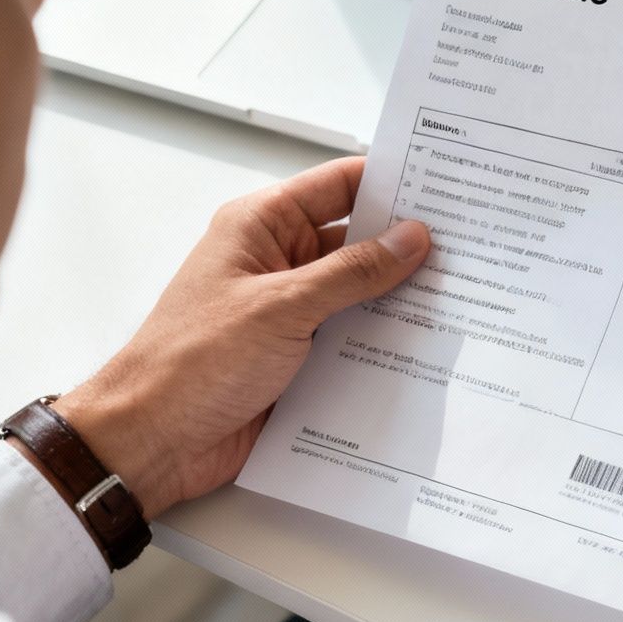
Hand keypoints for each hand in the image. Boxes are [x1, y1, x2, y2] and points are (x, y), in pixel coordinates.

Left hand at [51, 158, 430, 516]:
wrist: (153, 441)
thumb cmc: (190, 363)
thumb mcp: (282, 307)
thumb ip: (352, 272)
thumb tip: (409, 238)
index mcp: (261, 228)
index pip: (339, 185)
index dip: (391, 181)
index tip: (445, 186)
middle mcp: (277, 262)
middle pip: (357, 238)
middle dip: (407, 244)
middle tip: (469, 246)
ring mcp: (289, 310)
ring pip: (361, 292)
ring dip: (399, 298)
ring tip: (460, 295)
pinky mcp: (298, 355)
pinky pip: (353, 337)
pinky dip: (384, 341)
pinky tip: (425, 346)